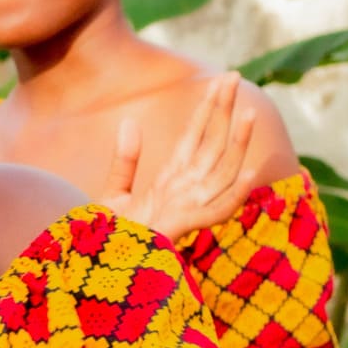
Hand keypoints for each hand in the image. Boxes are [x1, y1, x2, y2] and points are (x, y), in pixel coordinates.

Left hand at [101, 73, 258, 243]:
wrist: (96, 272)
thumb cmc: (108, 241)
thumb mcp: (113, 194)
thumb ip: (125, 161)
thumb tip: (131, 122)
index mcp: (171, 183)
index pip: (196, 138)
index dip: (209, 109)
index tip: (221, 79)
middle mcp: (185, 193)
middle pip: (212, 145)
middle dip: (223, 112)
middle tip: (233, 76)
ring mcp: (187, 210)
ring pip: (222, 171)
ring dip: (237, 143)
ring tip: (246, 111)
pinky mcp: (183, 229)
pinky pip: (218, 210)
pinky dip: (237, 191)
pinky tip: (250, 169)